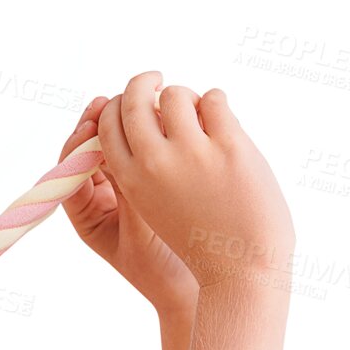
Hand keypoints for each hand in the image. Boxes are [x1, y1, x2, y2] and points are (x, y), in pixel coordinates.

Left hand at [59, 89, 198, 308]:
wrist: (191, 289)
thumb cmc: (161, 271)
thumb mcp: (141, 233)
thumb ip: (129, 196)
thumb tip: (118, 153)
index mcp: (87, 215)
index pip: (70, 171)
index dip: (76, 145)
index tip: (89, 126)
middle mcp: (99, 198)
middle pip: (88, 152)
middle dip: (97, 125)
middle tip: (107, 101)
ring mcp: (122, 189)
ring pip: (115, 147)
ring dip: (124, 125)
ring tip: (136, 101)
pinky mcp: (149, 182)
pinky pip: (141, 151)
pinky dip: (147, 133)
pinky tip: (159, 117)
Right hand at [92, 72, 294, 292]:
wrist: (242, 271)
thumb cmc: (200, 242)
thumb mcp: (154, 208)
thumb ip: (144, 170)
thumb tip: (148, 115)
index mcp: (130, 180)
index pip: (107, 123)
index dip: (115, 107)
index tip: (129, 102)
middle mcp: (154, 162)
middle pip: (134, 98)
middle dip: (141, 82)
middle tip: (153, 78)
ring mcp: (192, 151)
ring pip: (176, 93)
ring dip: (186, 97)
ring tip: (199, 113)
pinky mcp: (229, 146)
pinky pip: (215, 99)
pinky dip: (216, 103)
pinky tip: (223, 123)